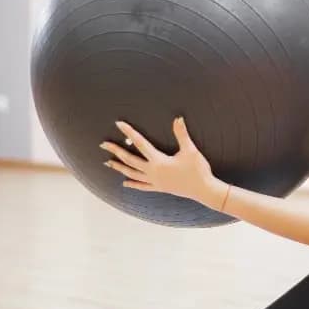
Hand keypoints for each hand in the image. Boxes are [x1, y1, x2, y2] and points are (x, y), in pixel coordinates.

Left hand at [100, 117, 227, 209]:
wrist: (204, 190)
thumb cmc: (197, 170)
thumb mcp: (190, 150)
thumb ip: (181, 134)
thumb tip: (177, 118)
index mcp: (158, 162)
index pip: (140, 143)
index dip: (129, 132)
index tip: (118, 124)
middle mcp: (153, 172)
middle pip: (130, 160)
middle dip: (116, 151)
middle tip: (103, 144)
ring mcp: (155, 182)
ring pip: (132, 174)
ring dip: (120, 168)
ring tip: (108, 163)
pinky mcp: (160, 188)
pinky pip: (143, 186)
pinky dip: (133, 184)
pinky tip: (125, 183)